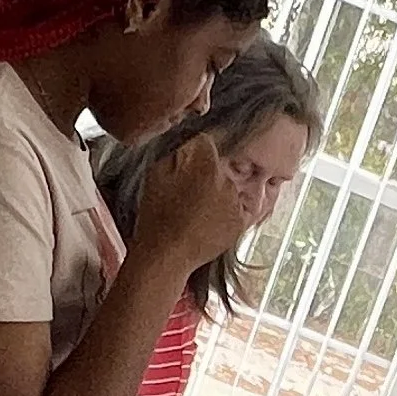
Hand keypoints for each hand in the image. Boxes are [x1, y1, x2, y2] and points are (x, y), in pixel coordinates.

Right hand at [135, 127, 250, 265]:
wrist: (165, 254)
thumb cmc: (156, 215)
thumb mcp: (156, 172)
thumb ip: (176, 150)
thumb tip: (188, 142)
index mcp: (205, 164)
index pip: (206, 142)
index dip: (195, 151)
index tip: (187, 161)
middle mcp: (226, 179)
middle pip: (219, 165)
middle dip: (206, 172)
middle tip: (188, 190)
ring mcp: (235, 201)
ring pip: (227, 186)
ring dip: (216, 192)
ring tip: (195, 209)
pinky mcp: (240, 221)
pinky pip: (235, 207)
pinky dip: (224, 211)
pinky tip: (205, 220)